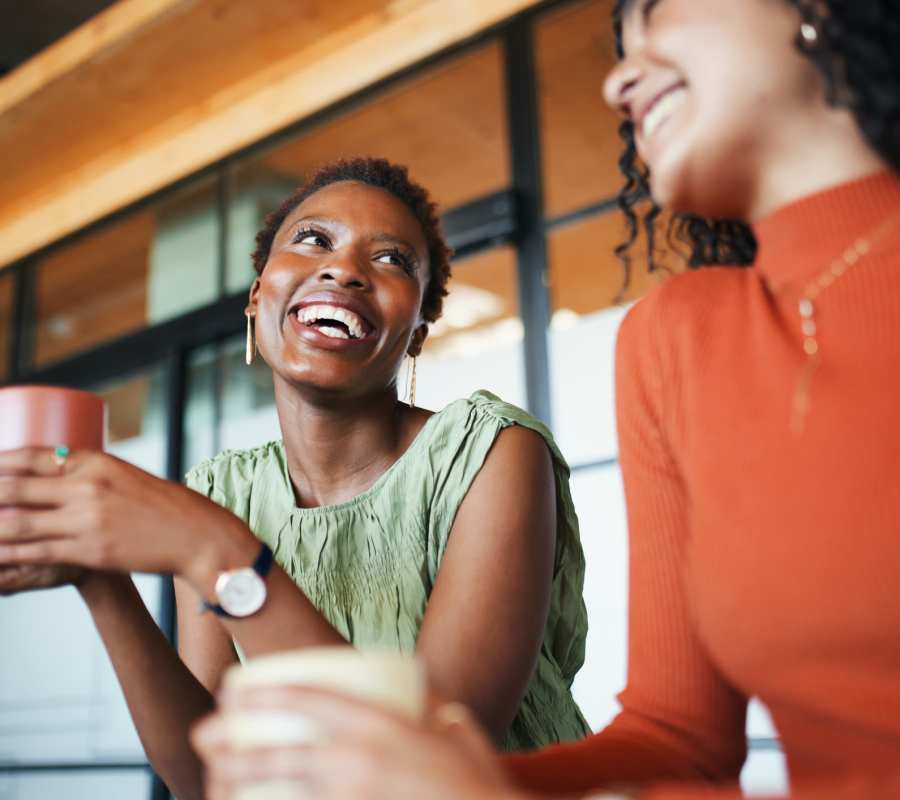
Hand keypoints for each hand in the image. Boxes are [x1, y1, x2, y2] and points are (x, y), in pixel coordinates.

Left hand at [0, 447, 257, 593]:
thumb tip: (48, 478)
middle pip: (15, 488)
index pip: (31, 457)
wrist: (196, 535)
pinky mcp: (89, 551)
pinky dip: (7, 555)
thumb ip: (88, 477)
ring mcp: (86, 521)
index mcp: (95, 462)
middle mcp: (87, 488)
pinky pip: (35, 553)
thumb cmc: (162, 506)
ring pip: (17, 524)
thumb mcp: (124, 477)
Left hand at [192, 687, 525, 799]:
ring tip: (212, 779)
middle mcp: (359, 761)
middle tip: (204, 737)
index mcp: (383, 727)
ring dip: (234, 784)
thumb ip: (439, 710)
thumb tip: (429, 697)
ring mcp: (350, 799)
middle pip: (279, 748)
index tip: (235, 691)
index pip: (311, 698)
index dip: (266, 691)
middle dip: (230, 742)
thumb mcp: (459, 731)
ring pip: (276, 790)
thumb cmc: (477, 785)